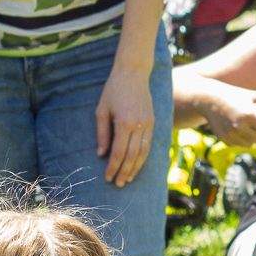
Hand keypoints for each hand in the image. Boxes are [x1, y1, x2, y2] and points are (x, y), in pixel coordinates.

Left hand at [95, 65, 156, 187]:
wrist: (134, 72)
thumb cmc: (113, 90)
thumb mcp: (102, 110)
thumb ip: (102, 133)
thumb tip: (101, 154)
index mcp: (125, 122)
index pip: (119, 152)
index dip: (113, 167)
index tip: (107, 177)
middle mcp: (139, 125)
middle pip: (133, 156)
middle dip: (124, 172)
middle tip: (117, 184)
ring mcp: (149, 124)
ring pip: (144, 153)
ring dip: (136, 168)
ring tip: (127, 179)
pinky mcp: (153, 122)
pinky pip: (149, 144)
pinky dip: (143, 157)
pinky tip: (137, 165)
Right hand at [202, 85, 255, 148]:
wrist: (209, 99)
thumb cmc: (233, 94)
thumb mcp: (250, 94)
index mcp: (249, 115)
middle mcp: (240, 126)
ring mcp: (231, 134)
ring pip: (249, 144)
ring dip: (251, 138)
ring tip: (249, 128)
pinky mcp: (224, 139)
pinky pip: (238, 145)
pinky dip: (239, 140)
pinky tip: (238, 130)